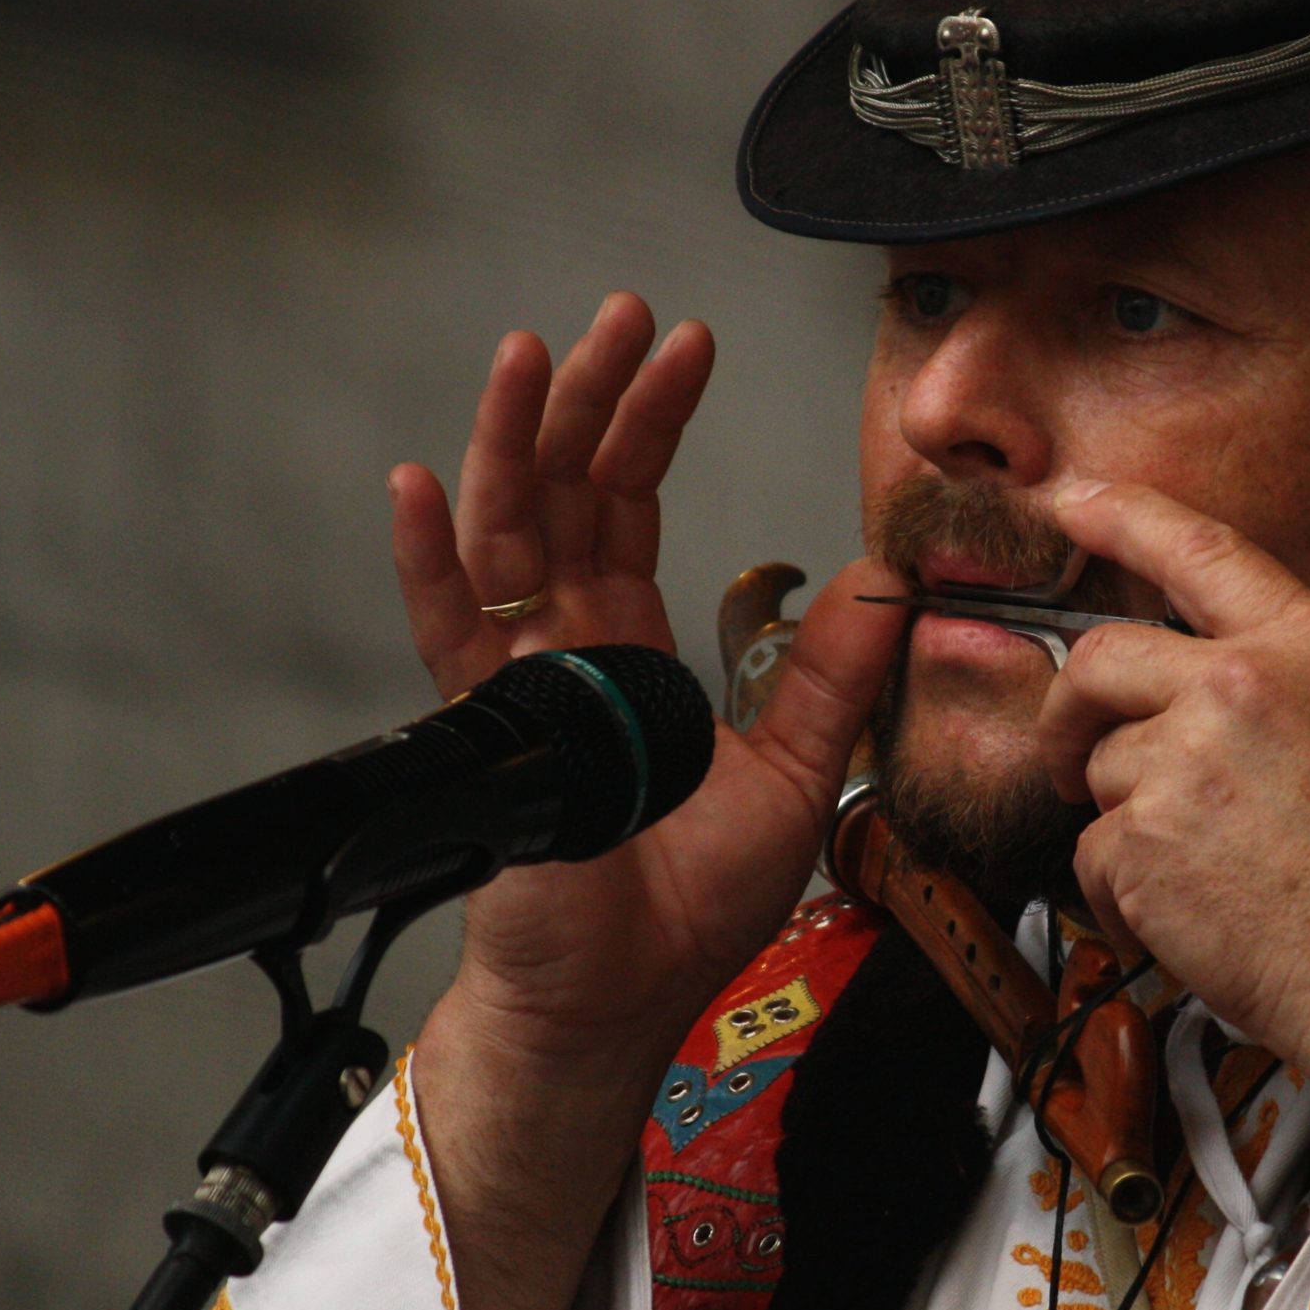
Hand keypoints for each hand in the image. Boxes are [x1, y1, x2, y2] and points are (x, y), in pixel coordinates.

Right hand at [387, 294, 902, 1309]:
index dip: (655, 423)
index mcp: (633, 651)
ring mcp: (519, 682)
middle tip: (621, 313)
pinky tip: (422, 481)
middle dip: (591, 398)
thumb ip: (832, 675)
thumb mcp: (798, 773)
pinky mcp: (488, 730)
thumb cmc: (690, 905)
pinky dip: (428, 558)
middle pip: (567, 493)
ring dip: (515, 439)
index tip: (687, 344)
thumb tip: (888, 578)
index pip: (631, 507)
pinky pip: (448, 630)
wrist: (619, 997)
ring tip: (532, 351)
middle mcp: (567, 649)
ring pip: (507, 533)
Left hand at [1035, 480, 1309, 1123]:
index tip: (1071, 498)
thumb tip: (1209, 676)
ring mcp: (1187, 760)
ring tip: (1206, 875)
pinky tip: (1193, 920)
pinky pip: (1095, 854)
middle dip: (1072, 711)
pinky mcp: (1144, 841)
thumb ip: (1294, 683)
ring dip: (1128, 823)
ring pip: (1099, 767)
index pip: (1199, 548)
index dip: (1122, 514)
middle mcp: (1244, 684)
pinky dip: (1125, 896)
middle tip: (1071, 755)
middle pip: (1100, 658)